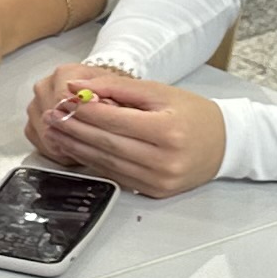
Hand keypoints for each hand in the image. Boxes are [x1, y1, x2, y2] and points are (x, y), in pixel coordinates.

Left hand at [26, 64, 224, 196]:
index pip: (115, 121)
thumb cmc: (194, 114)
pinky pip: (116, 175)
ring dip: (76, 147)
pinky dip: (93, 161)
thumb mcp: (160, 92)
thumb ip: (118, 88)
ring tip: (55, 132)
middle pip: (107, 143)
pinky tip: (76, 149)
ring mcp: (159, 180)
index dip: (85, 111)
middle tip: (50, 117)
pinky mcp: (154, 191)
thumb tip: (78, 86)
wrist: (226, 144)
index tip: (62, 101)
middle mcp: (163, 160)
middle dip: (74, 129)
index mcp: (168, 131)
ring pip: (107, 162)